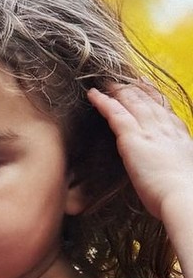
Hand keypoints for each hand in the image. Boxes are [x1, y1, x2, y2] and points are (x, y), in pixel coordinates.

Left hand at [87, 82, 192, 224]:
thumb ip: (175, 161)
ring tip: (106, 84)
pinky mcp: (133, 138)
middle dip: (134, 89)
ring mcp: (150, 131)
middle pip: (148, 101)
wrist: (187, 197)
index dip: (154, 96)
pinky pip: (115, 113)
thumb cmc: (187, 193)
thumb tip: (170, 166)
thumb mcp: (186, 169)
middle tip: (122, 80)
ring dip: (118, 91)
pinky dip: (103, 101)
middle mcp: (166, 128)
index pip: (165, 109)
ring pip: (132, 102)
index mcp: (181, 136)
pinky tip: (93, 94)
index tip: (146, 86)